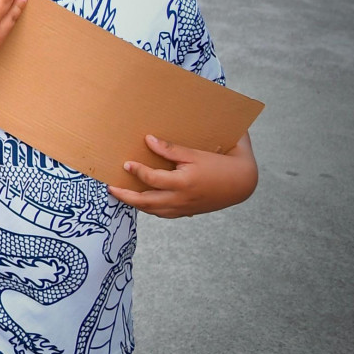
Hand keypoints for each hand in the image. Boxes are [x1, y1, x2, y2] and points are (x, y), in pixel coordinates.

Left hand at [111, 133, 257, 216]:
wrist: (242, 183)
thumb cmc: (219, 164)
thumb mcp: (195, 153)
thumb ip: (171, 149)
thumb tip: (148, 140)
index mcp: (184, 183)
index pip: (153, 180)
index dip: (137, 171)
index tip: (125, 164)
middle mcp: (182, 199)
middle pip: (147, 202)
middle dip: (126, 196)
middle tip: (111, 188)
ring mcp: (185, 208)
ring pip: (154, 211)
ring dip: (135, 204)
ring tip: (120, 195)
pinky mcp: (188, 212)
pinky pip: (164, 214)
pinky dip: (150, 209)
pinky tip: (141, 202)